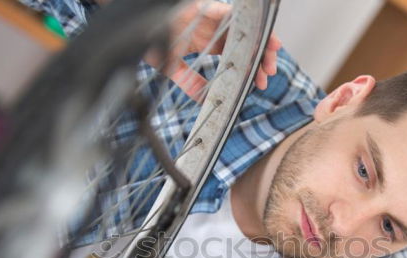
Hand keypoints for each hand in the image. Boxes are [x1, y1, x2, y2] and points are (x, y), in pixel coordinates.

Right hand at [145, 0, 281, 100]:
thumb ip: (189, 82)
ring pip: (244, 27)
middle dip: (260, 57)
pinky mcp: (206, 7)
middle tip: (268, 73)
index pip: (236, 55)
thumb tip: (203, 99)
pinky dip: (244, 21)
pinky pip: (229, 12)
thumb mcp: (172, 67)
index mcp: (207, 42)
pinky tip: (258, 32)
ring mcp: (211, 17)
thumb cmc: (151, 40)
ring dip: (259, 39)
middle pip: (245, 42)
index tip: (259, 82)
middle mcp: (213, 29)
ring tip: (272, 52)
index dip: (250, 67)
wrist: (134, 27)